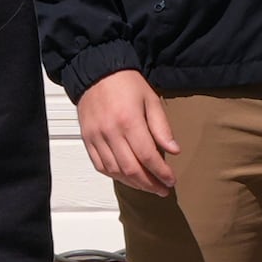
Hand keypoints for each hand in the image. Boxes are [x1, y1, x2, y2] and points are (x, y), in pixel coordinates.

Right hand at [77, 69, 180, 195]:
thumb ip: (161, 127)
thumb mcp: (151, 99)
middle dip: (150, 184)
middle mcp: (111, 132)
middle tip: (163, 189)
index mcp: (129, 120)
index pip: (148, 156)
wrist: (96, 71)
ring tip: (148, 186)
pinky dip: (115, 176)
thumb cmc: (126, 83)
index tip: (171, 180)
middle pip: (132, 169)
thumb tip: (174, 151)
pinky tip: (127, 178)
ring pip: (115, 171)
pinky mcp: (87, 139)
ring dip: (134, 183)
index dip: (161, 172)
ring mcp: (96, 137)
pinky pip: (100, 166)